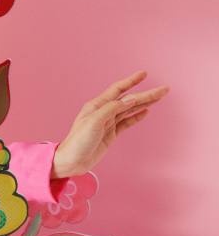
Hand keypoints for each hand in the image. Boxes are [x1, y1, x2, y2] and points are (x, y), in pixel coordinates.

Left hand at [51, 70, 169, 177]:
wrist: (72, 161)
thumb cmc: (78, 141)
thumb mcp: (94, 122)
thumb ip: (112, 109)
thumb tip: (130, 99)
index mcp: (97, 105)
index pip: (118, 89)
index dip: (131, 81)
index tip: (144, 74)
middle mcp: (103, 112)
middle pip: (129, 100)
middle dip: (146, 94)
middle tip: (164, 90)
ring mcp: (108, 123)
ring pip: (130, 110)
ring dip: (145, 103)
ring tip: (159, 97)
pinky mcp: (111, 134)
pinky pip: (127, 122)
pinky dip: (137, 116)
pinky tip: (146, 111)